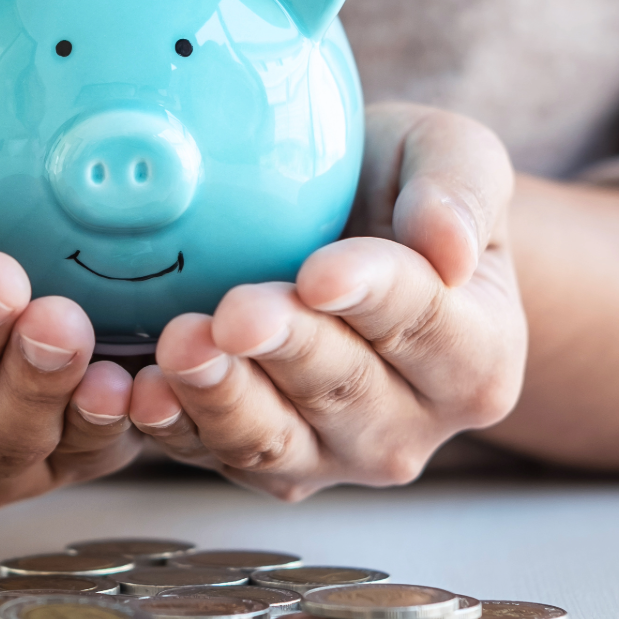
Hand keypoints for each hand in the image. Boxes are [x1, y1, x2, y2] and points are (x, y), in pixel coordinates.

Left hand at [126, 103, 525, 499]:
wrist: (352, 235)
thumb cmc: (403, 192)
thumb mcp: (450, 154)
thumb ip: (463, 187)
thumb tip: (448, 243)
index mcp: (480, 354)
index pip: (426, 325)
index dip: (371, 298)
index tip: (320, 273)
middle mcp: (416, 424)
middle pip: (344, 391)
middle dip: (284, 350)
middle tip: (233, 312)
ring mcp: (338, 455)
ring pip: (276, 442)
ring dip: (221, 398)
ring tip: (178, 348)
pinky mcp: (268, 464)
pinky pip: (215, 458)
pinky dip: (173, 429)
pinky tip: (139, 392)